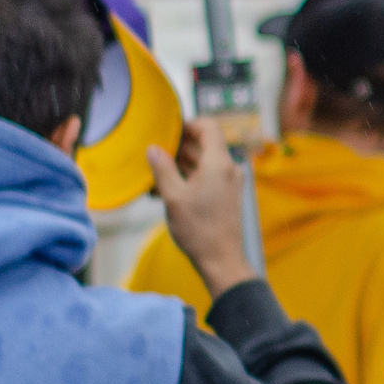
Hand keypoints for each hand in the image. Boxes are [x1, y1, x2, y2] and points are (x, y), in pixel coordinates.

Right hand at [149, 119, 257, 296]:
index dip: (189, 124)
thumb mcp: (173, 197)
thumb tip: (154, 149)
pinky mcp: (227, 195)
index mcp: (219, 163)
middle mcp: (229, 169)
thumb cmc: (199, 230)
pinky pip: (208, 176)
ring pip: (205, 161)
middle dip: (181, 146)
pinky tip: (169, 187)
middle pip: (205, 144)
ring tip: (159, 172)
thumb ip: (162, 169)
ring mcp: (230, 182)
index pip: (209, 127)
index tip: (170, 130)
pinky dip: (191, 177)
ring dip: (183, 163)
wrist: (221, 259)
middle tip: (158, 152)